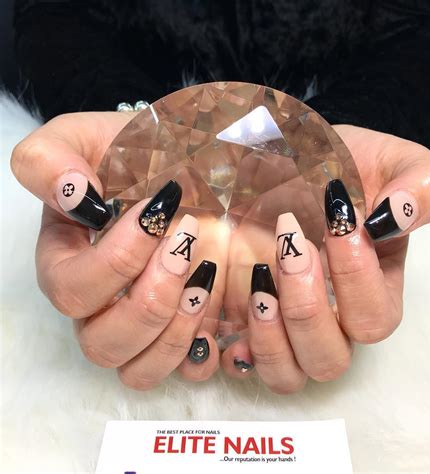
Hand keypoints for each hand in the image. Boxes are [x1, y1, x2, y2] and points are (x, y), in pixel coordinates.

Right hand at [10, 112, 223, 388]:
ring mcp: (151, 322)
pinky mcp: (191, 331)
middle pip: (101, 345)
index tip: (157, 214)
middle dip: (150, 298)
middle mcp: (107, 300)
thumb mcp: (107, 135)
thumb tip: (68, 197)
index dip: (114, 262)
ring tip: (206, 276)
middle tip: (188, 243)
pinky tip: (222, 314)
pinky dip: (203, 355)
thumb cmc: (162, 150)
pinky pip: (183, 374)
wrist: (222, 165)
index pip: (69, 291)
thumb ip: (59, 155)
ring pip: (138, 371)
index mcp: (75, 257)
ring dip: (175, 331)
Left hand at [220, 125, 429, 393]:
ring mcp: (282, 324)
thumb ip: (419, 187)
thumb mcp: (388, 160)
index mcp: (371, 290)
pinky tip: (221, 316)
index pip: (373, 320)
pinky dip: (227, 353)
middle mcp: (328, 318)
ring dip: (270, 336)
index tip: (336, 220)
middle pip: (328, 360)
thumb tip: (396, 218)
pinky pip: (237, 365)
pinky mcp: (241, 319)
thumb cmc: (336, 163)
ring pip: (285, 375)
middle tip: (290, 245)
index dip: (355, 279)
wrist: (278, 158)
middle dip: (307, 308)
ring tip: (258, 279)